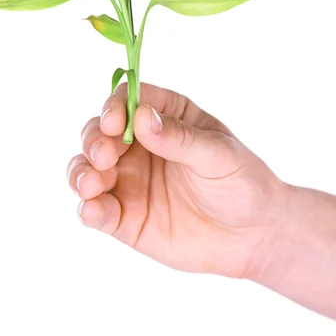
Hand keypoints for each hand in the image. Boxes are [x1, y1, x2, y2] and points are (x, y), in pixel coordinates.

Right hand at [66, 82, 285, 277]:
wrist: (253, 236)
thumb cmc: (242, 183)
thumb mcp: (218, 154)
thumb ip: (180, 138)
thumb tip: (141, 117)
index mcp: (166, 117)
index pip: (129, 100)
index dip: (115, 107)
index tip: (114, 122)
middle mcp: (141, 145)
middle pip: (100, 132)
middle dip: (94, 141)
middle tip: (103, 156)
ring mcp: (130, 180)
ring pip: (88, 169)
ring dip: (81, 173)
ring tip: (91, 184)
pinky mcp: (126, 217)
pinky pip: (98, 209)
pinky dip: (88, 209)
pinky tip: (91, 211)